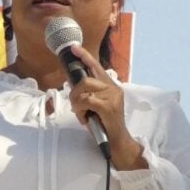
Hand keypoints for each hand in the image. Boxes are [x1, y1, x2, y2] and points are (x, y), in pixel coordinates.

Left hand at [68, 44, 145, 169]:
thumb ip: (88, 94)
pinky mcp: (109, 106)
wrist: (117, 141)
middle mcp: (113, 88)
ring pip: (84, 90)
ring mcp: (112, 97)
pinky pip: (87, 101)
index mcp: (110, 86)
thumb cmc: (104, 125)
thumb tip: (72, 85)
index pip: (96, 67)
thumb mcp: (95, 106)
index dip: (84, 56)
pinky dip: (81, 111)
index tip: (74, 47)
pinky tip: (85, 119)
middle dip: (74, 92)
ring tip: (81, 114)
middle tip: (75, 106)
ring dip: (77, 103)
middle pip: (85, 79)